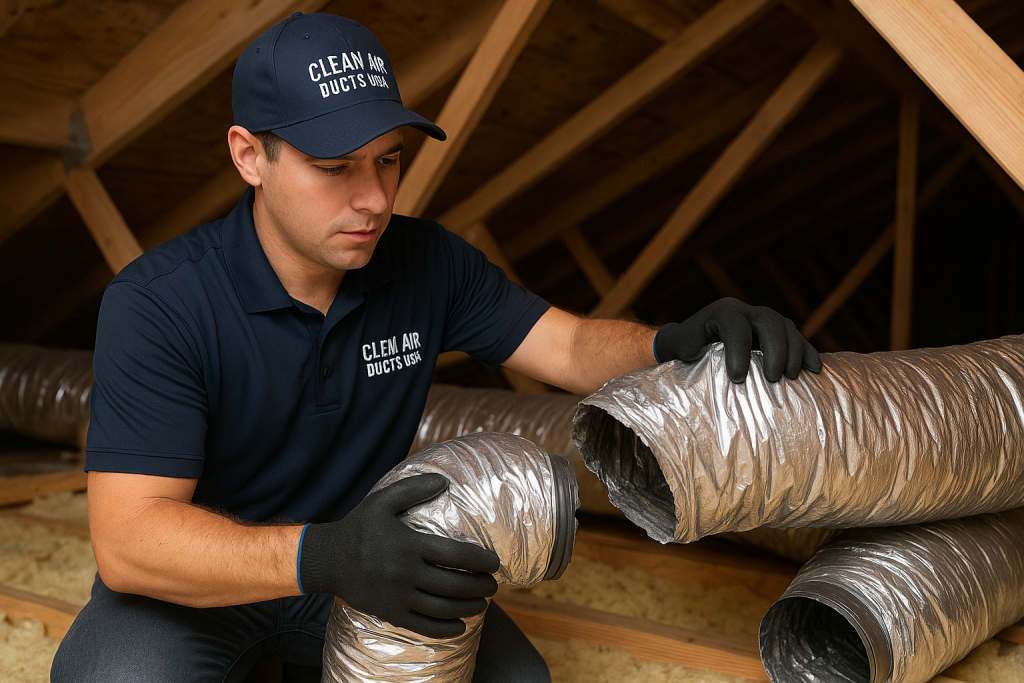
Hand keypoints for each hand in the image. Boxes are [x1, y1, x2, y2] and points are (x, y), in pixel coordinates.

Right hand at [298, 473, 498, 637]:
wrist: (327, 560)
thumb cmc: (358, 527)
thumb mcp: (382, 500)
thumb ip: (413, 489)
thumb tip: (444, 481)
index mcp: (408, 545)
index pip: (455, 554)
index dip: (480, 560)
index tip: (495, 563)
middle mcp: (405, 573)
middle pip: (454, 584)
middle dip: (480, 586)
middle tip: (494, 584)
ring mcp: (397, 596)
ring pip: (442, 608)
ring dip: (469, 608)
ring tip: (483, 603)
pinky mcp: (390, 613)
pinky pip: (423, 626)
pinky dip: (446, 629)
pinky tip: (460, 626)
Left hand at [655, 297, 820, 382]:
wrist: (692, 341)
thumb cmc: (684, 347)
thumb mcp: (678, 345)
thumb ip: (685, 346)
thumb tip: (695, 354)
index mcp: (722, 313)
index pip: (735, 325)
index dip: (739, 350)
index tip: (738, 377)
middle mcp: (745, 311)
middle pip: (768, 320)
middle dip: (774, 349)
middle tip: (772, 378)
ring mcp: (763, 321)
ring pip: (786, 326)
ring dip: (794, 351)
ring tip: (790, 377)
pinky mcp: (776, 334)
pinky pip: (798, 337)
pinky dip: (807, 352)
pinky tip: (814, 370)